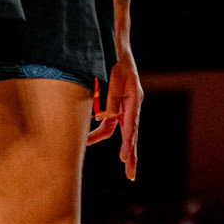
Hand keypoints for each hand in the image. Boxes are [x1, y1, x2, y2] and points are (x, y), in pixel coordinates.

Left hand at [88, 48, 142, 178]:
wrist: (118, 48)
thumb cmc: (117, 61)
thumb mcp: (115, 78)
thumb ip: (111, 98)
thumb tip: (106, 118)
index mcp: (134, 100)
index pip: (131, 126)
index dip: (127, 143)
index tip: (123, 158)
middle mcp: (131, 106)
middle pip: (131, 135)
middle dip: (130, 156)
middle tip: (131, 175)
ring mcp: (124, 107)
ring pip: (118, 131)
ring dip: (107, 142)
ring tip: (98, 153)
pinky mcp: (117, 106)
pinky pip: (109, 123)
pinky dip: (100, 131)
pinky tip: (89, 137)